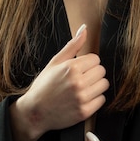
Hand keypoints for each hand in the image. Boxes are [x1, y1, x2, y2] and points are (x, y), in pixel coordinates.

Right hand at [10, 26, 108, 140]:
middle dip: (93, 73)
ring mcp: (82, 98)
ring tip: (82, 88)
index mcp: (71, 68)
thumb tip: (84, 28)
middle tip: (80, 79)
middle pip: (102, 71)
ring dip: (96, 86)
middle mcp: (78, 82)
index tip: (79, 69)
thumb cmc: (44, 86)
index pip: (96, 59)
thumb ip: (72, 45)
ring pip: (104, 84)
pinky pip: (102, 99)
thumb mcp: (55, 62)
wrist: (35, 112)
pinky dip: (95, 99)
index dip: (87, 63)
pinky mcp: (85, 111)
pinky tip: (82, 98)